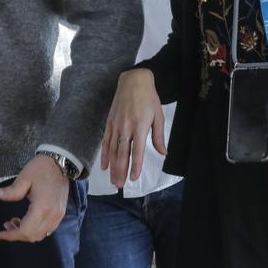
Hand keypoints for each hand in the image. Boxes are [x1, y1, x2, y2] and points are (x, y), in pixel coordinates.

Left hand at [0, 154, 68, 242]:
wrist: (61, 163)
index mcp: (42, 207)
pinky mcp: (60, 213)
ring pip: (41, 235)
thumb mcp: (24, 177)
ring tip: (15, 222)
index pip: (25, 230)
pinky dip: (36, 230)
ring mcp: (58, 215)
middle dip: (17, 235)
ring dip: (27, 233)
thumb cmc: (41, 169)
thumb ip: (12, 191)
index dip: (11, 235)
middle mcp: (52, 215)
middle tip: (6, 225)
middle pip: (33, 236)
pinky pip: (48, 229)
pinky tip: (28, 221)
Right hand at [101, 69, 164, 187]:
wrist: (134, 80)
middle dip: (120, 171)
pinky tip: (105, 165)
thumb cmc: (149, 98)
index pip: (137, 151)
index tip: (134, 178)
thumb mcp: (158, 115)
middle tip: (119, 186)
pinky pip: (106, 141)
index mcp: (140, 126)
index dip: (135, 166)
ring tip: (113, 180)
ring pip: (112, 150)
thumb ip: (158, 136)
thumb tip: (163, 153)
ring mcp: (116, 124)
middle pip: (122, 154)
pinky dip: (105, 154)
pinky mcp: (110, 122)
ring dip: (112, 167)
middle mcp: (126, 127)